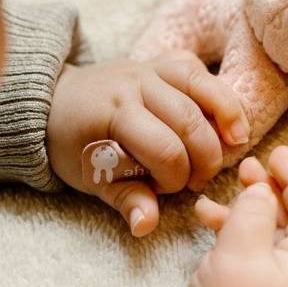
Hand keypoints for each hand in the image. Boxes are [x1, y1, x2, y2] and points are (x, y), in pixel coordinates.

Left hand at [46, 52, 249, 236]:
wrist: (50, 101)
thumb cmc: (71, 144)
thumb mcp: (90, 176)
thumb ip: (123, 198)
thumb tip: (146, 225)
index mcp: (115, 112)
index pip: (165, 150)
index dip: (175, 178)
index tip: (167, 192)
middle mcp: (134, 82)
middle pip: (189, 120)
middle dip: (204, 156)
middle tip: (200, 179)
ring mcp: (148, 67)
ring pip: (201, 84)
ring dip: (226, 116)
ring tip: (237, 143)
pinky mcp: (159, 61)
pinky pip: (195, 69)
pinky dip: (216, 91)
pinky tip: (226, 117)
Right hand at [178, 146, 287, 286]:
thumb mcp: (238, 250)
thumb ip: (254, 211)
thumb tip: (263, 190)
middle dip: (285, 186)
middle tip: (269, 158)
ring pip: (281, 235)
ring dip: (260, 204)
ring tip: (240, 176)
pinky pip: (261, 255)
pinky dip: (242, 232)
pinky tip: (211, 214)